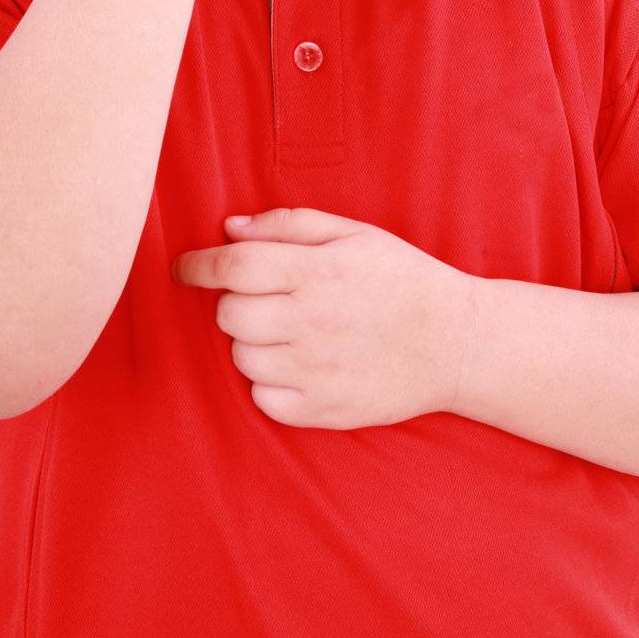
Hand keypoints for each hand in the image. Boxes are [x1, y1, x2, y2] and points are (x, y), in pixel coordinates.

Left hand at [170, 206, 477, 429]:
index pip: (233, 268)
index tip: (183, 268)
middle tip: (266, 298)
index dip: (197, 266)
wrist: (455, 342)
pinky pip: (263, 398)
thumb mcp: (354, 234)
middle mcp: (312, 322)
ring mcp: (316, 371)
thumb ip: (289, 226)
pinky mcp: (322, 411)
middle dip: (235, 302)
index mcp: (318, 272)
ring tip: (289, 332)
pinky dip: (269, 383)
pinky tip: (300, 365)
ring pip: (241, 358)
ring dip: (252, 342)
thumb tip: (229, 229)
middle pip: (230, 315)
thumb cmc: (401, 277)